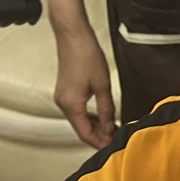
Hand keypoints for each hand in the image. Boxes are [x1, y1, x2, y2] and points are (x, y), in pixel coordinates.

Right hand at [47, 0, 116, 149]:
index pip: (85, 134)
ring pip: (79, 121)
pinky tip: (102, 117)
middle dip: (99, 136)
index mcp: (71, 105)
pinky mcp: (65, 91)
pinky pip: (77, 111)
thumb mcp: (103, 86)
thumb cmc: (86, 54)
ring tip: (112, 128)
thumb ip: (107, 110)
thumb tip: (110, 127)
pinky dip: (89, 117)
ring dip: (95, 127)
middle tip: (116, 138)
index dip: (100, 142)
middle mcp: (63, 104)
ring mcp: (63, 97)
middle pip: (81, 129)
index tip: (113, 145)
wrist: (73, 34)